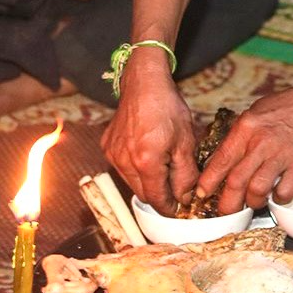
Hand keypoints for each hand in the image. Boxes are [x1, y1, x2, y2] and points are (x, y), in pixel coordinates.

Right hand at [101, 51, 197, 212]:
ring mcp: (112, 153)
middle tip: (177, 189)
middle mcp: (124, 161)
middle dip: (160, 195)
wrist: (144, 83)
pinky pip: (122, 168)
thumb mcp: (186, 142)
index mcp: (146, 162)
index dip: (170, 208)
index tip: (180, 209)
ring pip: (132, 183)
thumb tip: (184, 199)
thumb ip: (186, 175)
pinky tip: (148, 154)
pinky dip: (135, 169)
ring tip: (164, 167)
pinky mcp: (107, 146)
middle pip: (143, 194)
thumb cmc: (167, 107)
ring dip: (147, 182)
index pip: (157, 200)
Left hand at [193, 79, 292, 214]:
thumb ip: (239, 136)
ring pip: (257, 191)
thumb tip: (220, 160)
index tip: (202, 194)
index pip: (221, 159)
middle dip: (227, 203)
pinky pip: (284, 193)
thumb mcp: (256, 112)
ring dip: (253, 201)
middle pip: (236, 181)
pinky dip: (278, 199)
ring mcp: (283, 156)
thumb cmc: (290, 107)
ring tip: (253, 201)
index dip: (208, 181)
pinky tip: (277, 193)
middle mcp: (262, 142)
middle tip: (225, 212)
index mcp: (247, 127)